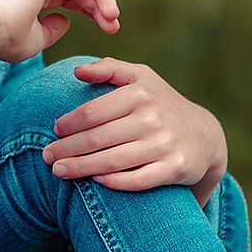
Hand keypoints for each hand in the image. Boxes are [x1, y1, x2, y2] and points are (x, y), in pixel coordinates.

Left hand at [41, 58, 226, 205]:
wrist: (205, 136)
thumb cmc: (161, 104)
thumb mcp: (141, 77)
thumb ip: (109, 69)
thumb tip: (77, 71)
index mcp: (140, 93)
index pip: (93, 111)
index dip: (69, 123)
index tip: (55, 131)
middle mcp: (153, 118)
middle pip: (98, 138)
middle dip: (67, 149)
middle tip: (46, 157)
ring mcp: (164, 145)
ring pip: (113, 160)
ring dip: (81, 168)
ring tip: (59, 172)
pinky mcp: (175, 169)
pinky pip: (138, 179)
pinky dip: (114, 181)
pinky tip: (95, 181)